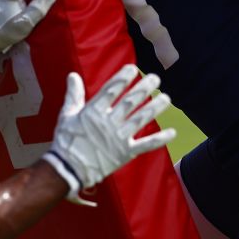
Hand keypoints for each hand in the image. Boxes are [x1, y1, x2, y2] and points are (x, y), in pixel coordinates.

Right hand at [43, 64, 175, 203]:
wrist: (68, 170)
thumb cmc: (66, 141)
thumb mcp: (66, 115)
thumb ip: (74, 94)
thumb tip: (73, 75)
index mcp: (93, 112)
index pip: (111, 91)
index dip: (122, 78)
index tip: (133, 69)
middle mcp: (108, 123)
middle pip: (130, 102)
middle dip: (144, 89)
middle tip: (156, 78)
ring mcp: (118, 138)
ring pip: (140, 119)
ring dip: (155, 108)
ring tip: (166, 98)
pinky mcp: (125, 153)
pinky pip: (145, 145)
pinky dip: (159, 139)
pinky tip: (172, 133)